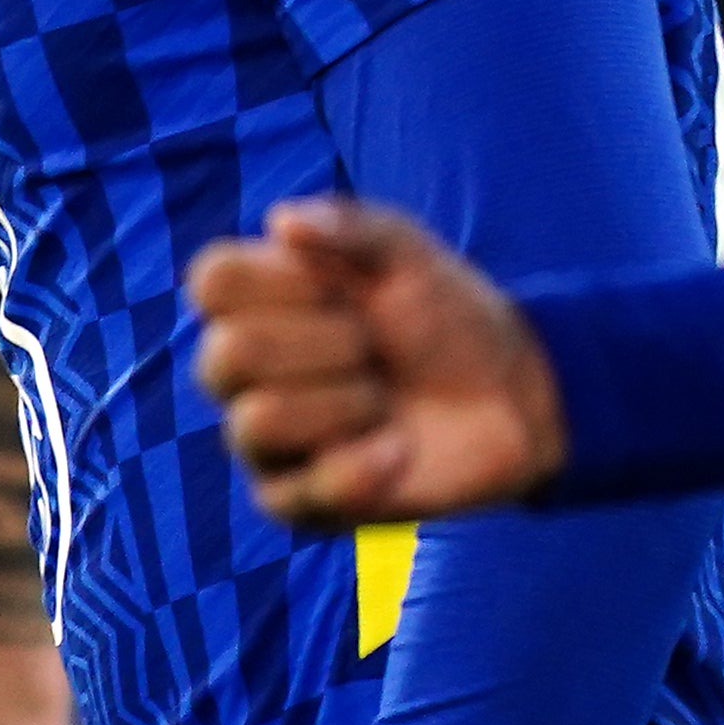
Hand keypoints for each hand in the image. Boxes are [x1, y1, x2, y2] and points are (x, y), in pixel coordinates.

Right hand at [188, 199, 566, 529]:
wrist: (512, 395)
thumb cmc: (447, 316)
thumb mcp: (409, 253)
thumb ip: (350, 226)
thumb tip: (281, 222)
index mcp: (256, 302)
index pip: (211, 281)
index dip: (283, 280)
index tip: (343, 286)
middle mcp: (245, 372)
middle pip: (227, 354)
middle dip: (324, 344)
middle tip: (373, 346)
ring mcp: (264, 441)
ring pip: (255, 423)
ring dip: (342, 404)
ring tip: (383, 400)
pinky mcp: (297, 502)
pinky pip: (296, 490)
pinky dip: (362, 466)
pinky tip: (399, 449)